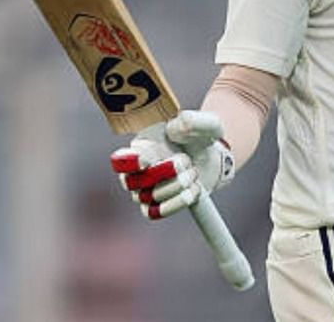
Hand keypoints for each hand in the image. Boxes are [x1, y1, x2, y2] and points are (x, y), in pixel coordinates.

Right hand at [109, 111, 234, 220]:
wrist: (213, 157)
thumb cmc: (202, 137)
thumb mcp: (204, 123)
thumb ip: (191, 121)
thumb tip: (176, 127)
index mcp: (139, 147)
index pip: (120, 161)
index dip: (128, 163)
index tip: (145, 160)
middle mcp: (136, 171)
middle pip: (134, 183)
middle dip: (163, 173)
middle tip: (185, 160)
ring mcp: (145, 191)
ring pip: (151, 197)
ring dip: (178, 185)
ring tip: (193, 171)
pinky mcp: (157, 207)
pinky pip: (158, 211)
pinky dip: (179, 201)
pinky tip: (194, 188)